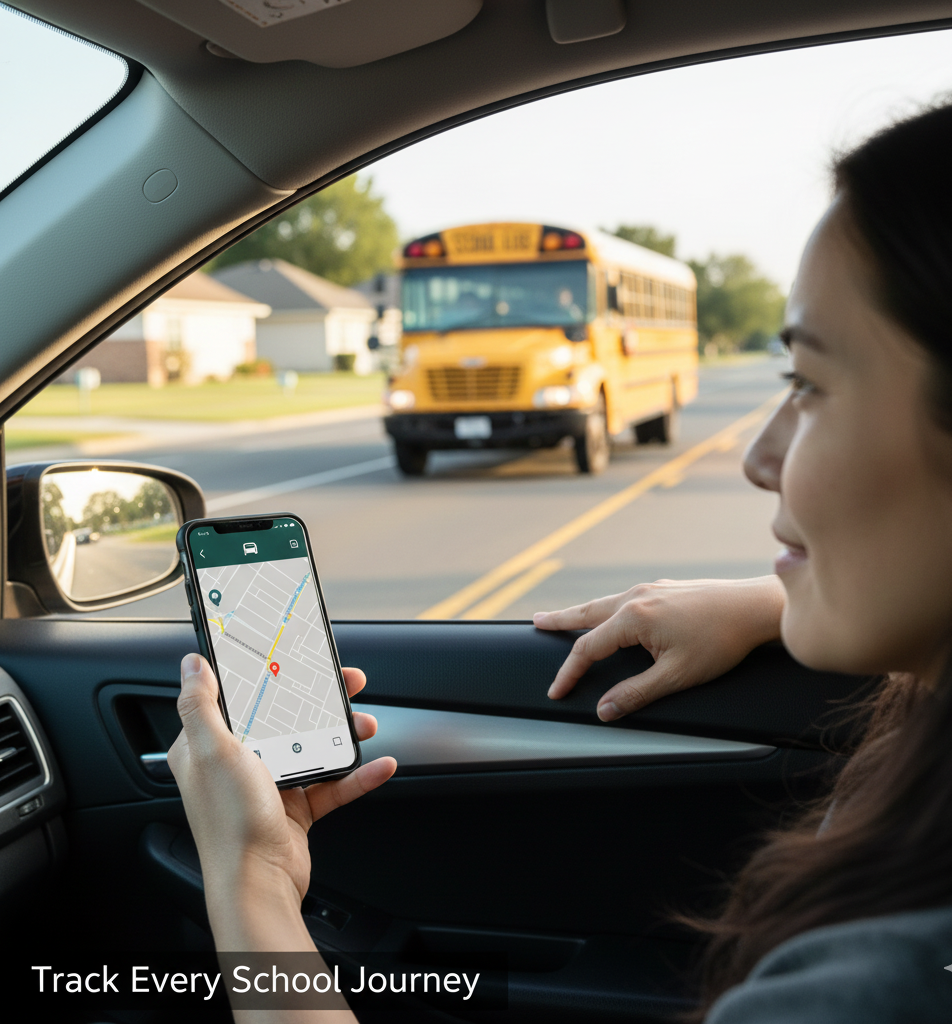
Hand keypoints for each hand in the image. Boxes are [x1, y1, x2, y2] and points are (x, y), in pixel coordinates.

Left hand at [167, 653, 395, 926]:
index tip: (297, 659)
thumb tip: (192, 665)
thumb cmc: (230, 823)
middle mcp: (239, 764)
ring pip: (313, 746)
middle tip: (348, 684)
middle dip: (321, 701)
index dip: (270, 676)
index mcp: (210, 747)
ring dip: (344, 734)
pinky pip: (332, 784)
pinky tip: (379, 764)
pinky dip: (357, 775)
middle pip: (285, 718)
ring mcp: (269, 786)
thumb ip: (200, 705)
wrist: (258, 884)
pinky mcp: (295, 808)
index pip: (242, 698)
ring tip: (366, 725)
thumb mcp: (212, 752)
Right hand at [534, 577, 783, 720]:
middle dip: (559, 621)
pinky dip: (605, 607)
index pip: (589, 649)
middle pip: (587, 613)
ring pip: (604, 602)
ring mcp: (650, 588)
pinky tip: (609, 614)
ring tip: (563, 617)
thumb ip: (637, 693)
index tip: (556, 691)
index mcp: (634, 617)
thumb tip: (605, 709)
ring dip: (581, 612)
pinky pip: (623, 598)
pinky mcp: (664, 588)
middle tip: (536, 623)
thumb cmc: (720, 641)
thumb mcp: (677, 676)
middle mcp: (636, 597)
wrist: (754, 607)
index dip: (569, 673)